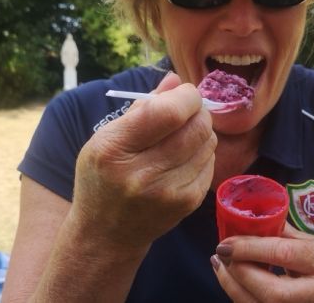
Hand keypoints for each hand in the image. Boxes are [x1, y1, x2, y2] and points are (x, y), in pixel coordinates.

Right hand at [71, 72, 216, 248]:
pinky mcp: (188, 202)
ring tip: (182, 135)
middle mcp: (143, 174)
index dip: (185, 96)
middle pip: (196, 126)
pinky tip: (184, 156)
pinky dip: (202, 151)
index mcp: (115, 150)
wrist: (107, 233)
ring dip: (201, 129)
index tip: (183, 93)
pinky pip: (211, 161)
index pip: (168, 112)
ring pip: (209, 141)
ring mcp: (170, 192)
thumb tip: (177, 80)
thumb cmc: (102, 178)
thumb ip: (143, 106)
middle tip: (186, 111)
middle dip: (197, 110)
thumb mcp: (106, 137)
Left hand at [212, 223, 313, 302]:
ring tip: (219, 265)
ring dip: (232, 286)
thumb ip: (279, 231)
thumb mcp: (308, 241)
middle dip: (240, 273)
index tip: (226, 243)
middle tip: (222, 255)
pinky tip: (229, 279)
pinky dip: (238, 295)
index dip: (249, 249)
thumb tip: (246, 218)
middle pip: (271, 291)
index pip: (282, 254)